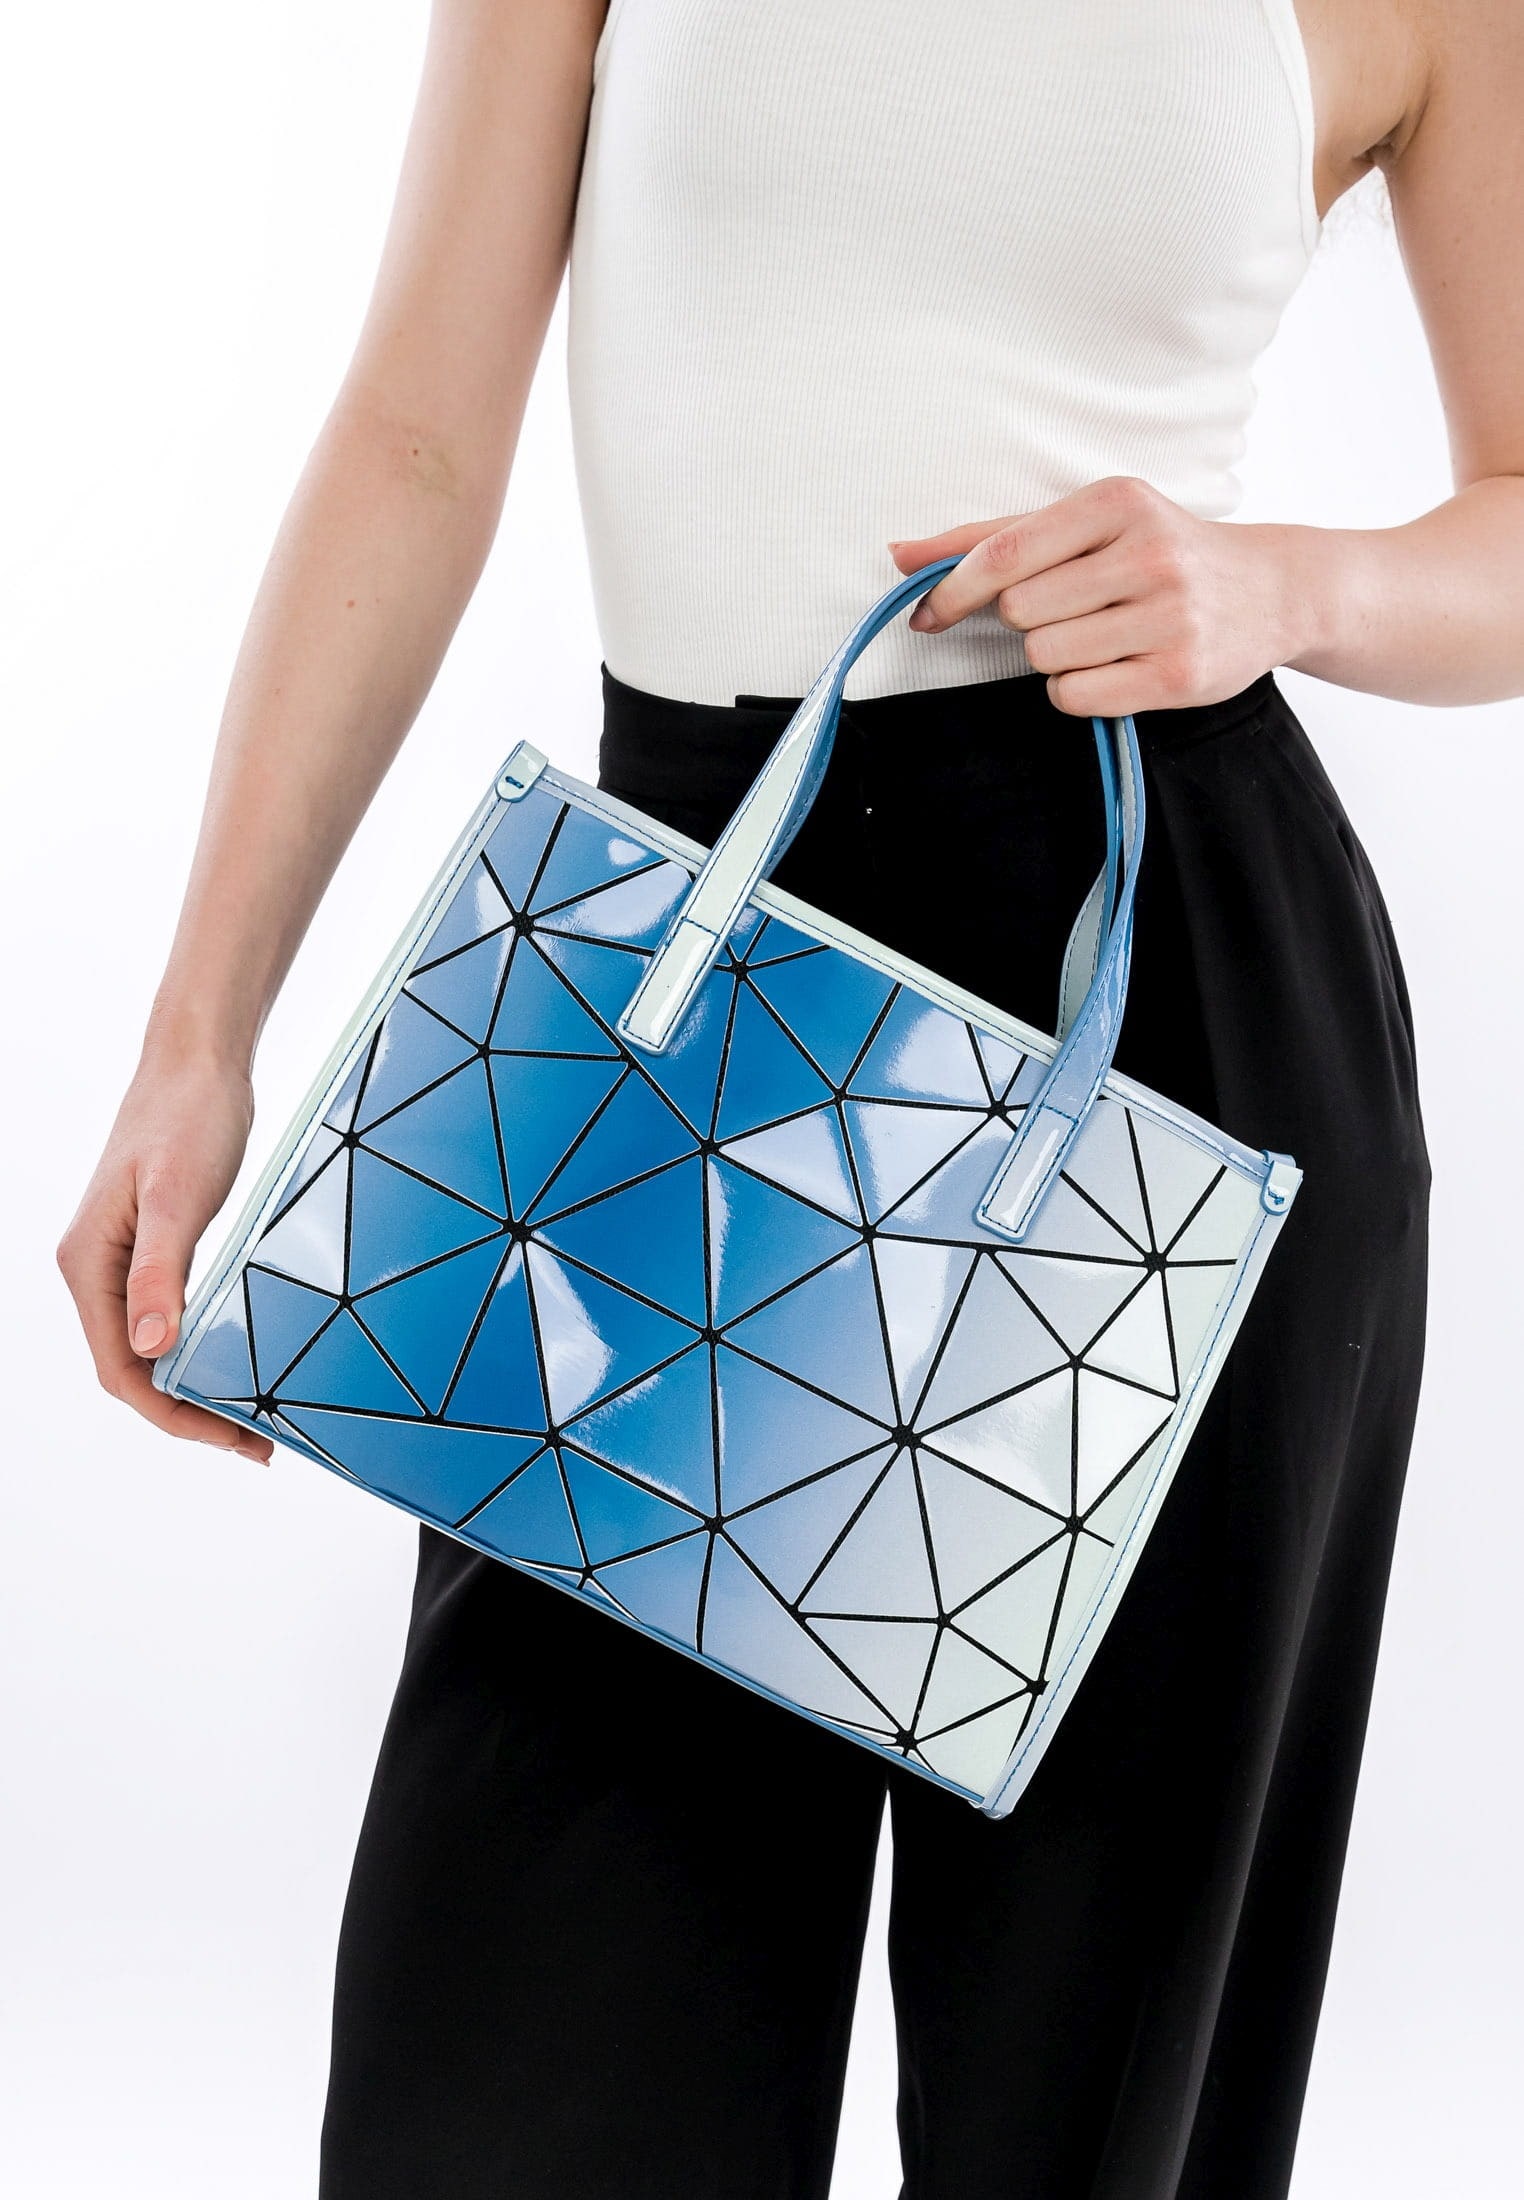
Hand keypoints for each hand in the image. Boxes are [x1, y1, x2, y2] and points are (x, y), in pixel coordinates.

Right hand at [56, 1051, 273, 1464]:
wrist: (198, 1062)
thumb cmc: (186, 1116)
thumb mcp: (179, 1196)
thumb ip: (161, 1272)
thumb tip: (151, 1349)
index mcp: (89, 1264)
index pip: (120, 1368)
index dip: (170, 1414)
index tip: (228, 1437)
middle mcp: (97, 1269)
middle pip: (133, 1369)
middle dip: (188, 1413)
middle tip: (254, 1441)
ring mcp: (124, 1260)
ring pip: (151, 1348)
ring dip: (194, 1388)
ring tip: (251, 1418)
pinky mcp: (156, 1247)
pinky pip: (169, 1318)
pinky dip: (199, 1350)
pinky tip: (236, 1361)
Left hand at [889, 475, 1306, 717]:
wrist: (1271, 590)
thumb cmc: (1159, 551)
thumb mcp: (1087, 523)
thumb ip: (992, 537)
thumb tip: (900, 556)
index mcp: (1117, 502)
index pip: (1006, 554)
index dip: (954, 590)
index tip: (926, 612)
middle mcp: (1149, 553)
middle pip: (1020, 611)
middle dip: (1029, 619)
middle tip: (1076, 607)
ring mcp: (1169, 616)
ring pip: (1045, 656)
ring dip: (1055, 656)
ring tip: (1104, 634)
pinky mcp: (1180, 675)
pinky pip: (1075, 696)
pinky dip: (1078, 689)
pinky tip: (1116, 666)